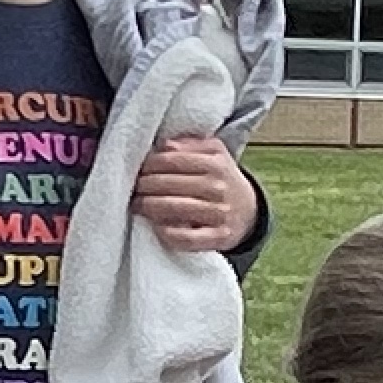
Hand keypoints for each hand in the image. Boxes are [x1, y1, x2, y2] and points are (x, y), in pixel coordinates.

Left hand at [130, 137, 260, 253]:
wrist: (249, 211)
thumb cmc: (221, 178)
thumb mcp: (214, 153)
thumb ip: (189, 144)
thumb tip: (164, 145)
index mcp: (215, 163)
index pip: (171, 160)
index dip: (148, 165)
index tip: (137, 169)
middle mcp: (218, 187)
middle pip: (169, 184)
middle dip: (144, 186)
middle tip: (133, 188)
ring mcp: (219, 214)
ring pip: (174, 209)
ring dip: (149, 207)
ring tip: (137, 205)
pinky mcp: (219, 237)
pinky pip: (187, 238)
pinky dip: (168, 233)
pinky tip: (157, 227)